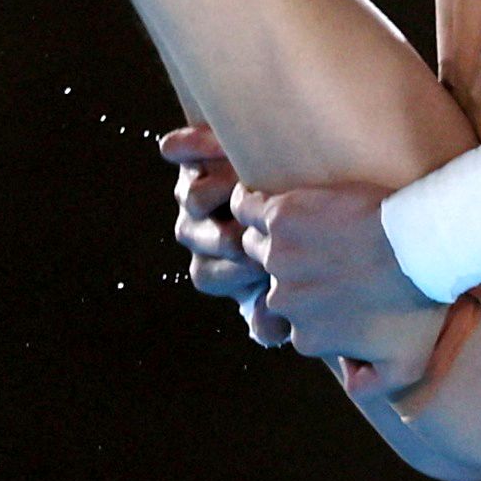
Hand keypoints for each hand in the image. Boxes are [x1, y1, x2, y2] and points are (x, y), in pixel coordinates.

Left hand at [157, 124, 289, 346]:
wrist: (301, 181)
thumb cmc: (303, 244)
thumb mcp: (293, 280)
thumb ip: (279, 309)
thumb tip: (267, 334)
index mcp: (210, 267)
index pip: (210, 275)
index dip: (238, 271)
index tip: (268, 265)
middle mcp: (196, 230)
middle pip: (198, 236)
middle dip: (232, 236)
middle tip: (267, 229)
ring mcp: (191, 190)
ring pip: (192, 198)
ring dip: (224, 193)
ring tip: (261, 188)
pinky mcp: (191, 152)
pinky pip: (177, 150)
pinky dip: (193, 146)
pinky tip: (226, 145)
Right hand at [232, 182, 447, 395]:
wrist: (423, 245)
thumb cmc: (420, 304)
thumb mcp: (406, 363)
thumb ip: (373, 384)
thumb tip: (350, 384)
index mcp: (307, 336)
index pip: (297, 322)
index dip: (316, 303)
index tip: (339, 286)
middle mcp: (284, 302)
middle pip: (276, 284)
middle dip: (295, 271)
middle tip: (327, 252)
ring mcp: (279, 258)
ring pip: (258, 246)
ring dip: (271, 238)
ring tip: (295, 226)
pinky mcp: (281, 219)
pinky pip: (248, 209)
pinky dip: (248, 204)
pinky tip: (262, 200)